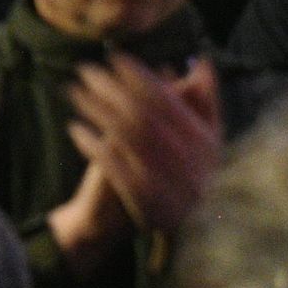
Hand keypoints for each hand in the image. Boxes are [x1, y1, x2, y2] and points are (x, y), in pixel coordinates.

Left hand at [59, 56, 223, 260]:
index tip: (116, 57)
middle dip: (109, 87)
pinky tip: (75, 128)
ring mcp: (160, 176)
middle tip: (85, 69)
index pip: (165, 97)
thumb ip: (208, 101)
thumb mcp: (213, 140)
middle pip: (138, 111)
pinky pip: (110, 164)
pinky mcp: (139, 196)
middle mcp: (180, 154)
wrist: (198, 230)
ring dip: (95, 109)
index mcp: (199, 137)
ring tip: (74, 92)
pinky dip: (91, 143)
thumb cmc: (202, 175)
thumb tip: (202, 61)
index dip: (139, 75)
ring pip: (122, 134)